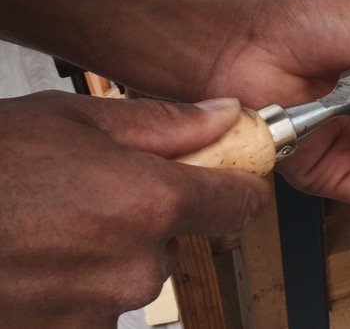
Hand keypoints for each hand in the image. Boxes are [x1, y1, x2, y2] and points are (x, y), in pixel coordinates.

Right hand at [0, 92, 269, 325]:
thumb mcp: (75, 118)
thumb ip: (166, 124)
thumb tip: (224, 117)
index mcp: (151, 203)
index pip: (240, 204)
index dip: (238, 185)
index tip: (230, 176)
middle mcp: (135, 265)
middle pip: (175, 239)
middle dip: (149, 216)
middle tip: (94, 190)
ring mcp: (97, 310)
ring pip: (129, 275)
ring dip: (105, 252)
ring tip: (48, 222)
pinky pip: (89, 308)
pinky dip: (71, 286)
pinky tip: (32, 256)